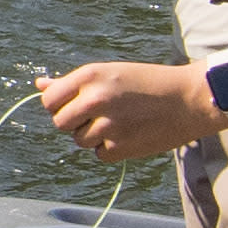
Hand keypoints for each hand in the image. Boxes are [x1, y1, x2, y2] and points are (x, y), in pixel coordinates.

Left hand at [42, 53, 217, 160]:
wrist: (187, 100)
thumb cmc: (147, 83)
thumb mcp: (109, 73)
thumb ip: (72, 83)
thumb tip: (39, 85)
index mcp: (91, 76)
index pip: (49, 99)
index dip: (58, 104)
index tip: (73, 105)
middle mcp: (95, 99)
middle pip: (59, 122)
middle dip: (73, 122)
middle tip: (97, 114)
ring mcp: (106, 125)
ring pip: (78, 140)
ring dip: (93, 135)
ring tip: (119, 121)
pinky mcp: (119, 148)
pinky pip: (98, 154)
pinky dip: (109, 149)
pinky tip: (129, 134)